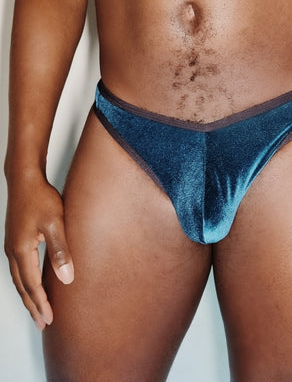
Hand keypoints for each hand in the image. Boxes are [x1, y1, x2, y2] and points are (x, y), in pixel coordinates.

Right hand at [4, 172, 73, 329]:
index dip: (41, 303)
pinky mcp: (16, 240)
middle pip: (22, 286)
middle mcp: (13, 251)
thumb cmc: (41, 199)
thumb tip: (66, 277)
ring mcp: (12, 246)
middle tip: (42, 324)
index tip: (50, 319)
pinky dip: (26, 282)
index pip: (32, 285)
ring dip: (28, 296)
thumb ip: (60, 250)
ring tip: (37, 310)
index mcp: (22, 250)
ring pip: (19, 279)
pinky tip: (32, 285)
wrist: (25, 181)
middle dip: (33, 306)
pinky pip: (19, 269)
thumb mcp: (55, 223)